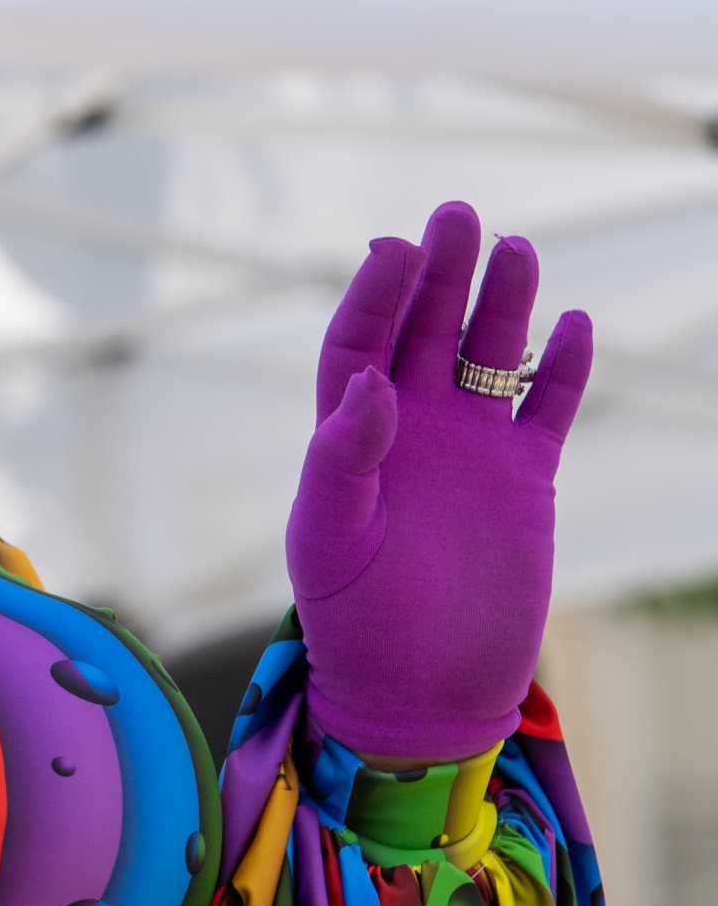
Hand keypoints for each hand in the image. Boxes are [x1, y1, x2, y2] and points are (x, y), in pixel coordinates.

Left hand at [287, 201, 592, 760]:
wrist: (417, 690)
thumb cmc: (352, 618)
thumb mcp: (328, 537)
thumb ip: (343, 457)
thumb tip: (372, 381)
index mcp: (350, 433)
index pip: (360, 342)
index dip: (376, 295)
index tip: (394, 248)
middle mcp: (410, 428)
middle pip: (424, 330)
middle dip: (441, 273)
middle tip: (459, 215)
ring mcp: (470, 450)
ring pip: (489, 356)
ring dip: (502, 304)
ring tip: (517, 248)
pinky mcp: (526, 481)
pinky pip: (548, 410)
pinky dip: (564, 370)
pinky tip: (577, 324)